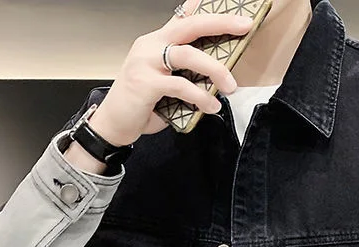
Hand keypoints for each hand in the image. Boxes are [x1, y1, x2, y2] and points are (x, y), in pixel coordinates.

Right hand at [89, 0, 253, 143]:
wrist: (114, 124)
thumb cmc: (142, 105)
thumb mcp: (167, 84)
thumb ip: (187, 75)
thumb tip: (219, 80)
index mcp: (156, 42)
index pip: (184, 19)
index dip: (209, 12)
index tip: (235, 10)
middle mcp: (150, 46)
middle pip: (188, 25)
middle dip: (220, 23)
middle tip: (244, 27)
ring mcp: (145, 62)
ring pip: (187, 54)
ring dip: (215, 69)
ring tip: (231, 86)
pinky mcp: (144, 83)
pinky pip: (180, 85)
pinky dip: (200, 96)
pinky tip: (211, 106)